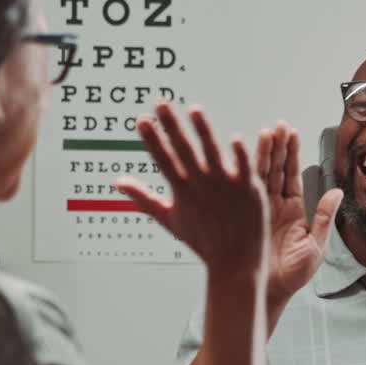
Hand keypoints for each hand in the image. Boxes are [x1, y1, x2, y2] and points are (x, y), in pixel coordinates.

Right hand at [116, 103, 267, 277]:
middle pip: (183, 150)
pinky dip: (238, 154)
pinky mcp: (247, 188)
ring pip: (212, 152)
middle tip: (160, 103)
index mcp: (181, 190)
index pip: (162, 159)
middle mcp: (200, 185)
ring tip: (194, 110)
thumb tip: (118, 183)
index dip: (151, 139)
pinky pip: (243, 166)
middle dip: (171, 126)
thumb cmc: (202, 241)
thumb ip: (143, 198)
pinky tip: (234, 138)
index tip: (141, 120)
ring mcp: (225, 185)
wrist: (235, 261)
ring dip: (203, 131)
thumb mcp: (169, 219)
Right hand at [254, 121, 342, 305]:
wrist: (267, 294)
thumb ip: (324, 218)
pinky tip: (243, 155)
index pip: (293, 176)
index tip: (292, 133)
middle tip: (278, 126)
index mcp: (293, 211)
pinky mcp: (245, 217)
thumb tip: (336, 193)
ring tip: (265, 134)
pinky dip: (244, 173)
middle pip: (276, 170)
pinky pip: (246, 192)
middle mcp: (275, 206)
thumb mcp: (315, 246)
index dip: (293, 154)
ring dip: (263, 154)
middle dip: (278, 147)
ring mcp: (258, 210)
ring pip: (261, 176)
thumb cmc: (292, 276)